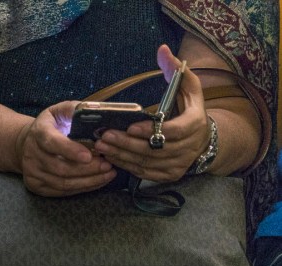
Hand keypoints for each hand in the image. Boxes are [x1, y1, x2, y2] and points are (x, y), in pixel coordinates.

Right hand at [16, 101, 116, 196]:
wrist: (27, 143)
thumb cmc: (52, 125)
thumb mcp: (60, 111)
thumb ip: (75, 110)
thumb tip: (96, 112)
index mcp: (39, 132)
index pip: (52, 143)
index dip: (70, 150)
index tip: (89, 156)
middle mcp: (31, 154)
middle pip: (60, 168)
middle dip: (87, 169)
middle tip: (108, 166)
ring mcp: (32, 172)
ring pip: (62, 183)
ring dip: (87, 181)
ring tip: (108, 174)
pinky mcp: (35, 185)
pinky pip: (60, 191)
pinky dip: (81, 188)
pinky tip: (96, 182)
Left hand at [93, 45, 208, 182]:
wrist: (203, 140)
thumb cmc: (190, 109)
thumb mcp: (189, 87)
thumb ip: (175, 70)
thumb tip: (163, 49)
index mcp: (195, 124)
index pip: (172, 131)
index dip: (150, 130)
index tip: (130, 126)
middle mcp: (189, 148)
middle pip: (153, 149)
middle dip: (127, 143)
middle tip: (104, 136)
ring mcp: (179, 164)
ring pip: (146, 162)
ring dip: (121, 155)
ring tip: (101, 145)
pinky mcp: (169, 176)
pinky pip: (144, 172)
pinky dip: (126, 165)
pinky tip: (110, 156)